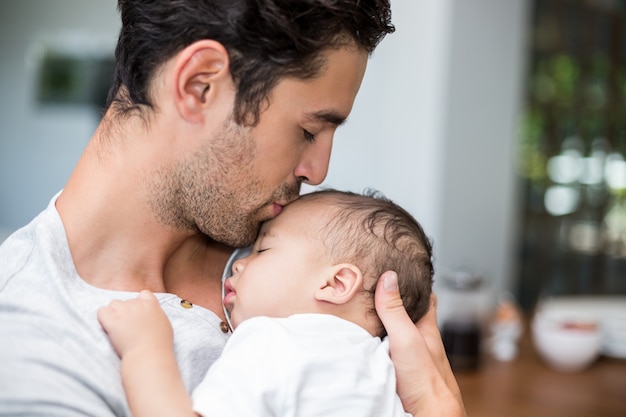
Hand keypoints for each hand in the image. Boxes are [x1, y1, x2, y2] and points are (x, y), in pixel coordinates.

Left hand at [97, 290, 173, 358]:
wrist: (149, 355)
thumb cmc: (159, 344)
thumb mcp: (165, 324)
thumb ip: (156, 314)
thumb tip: (151, 313)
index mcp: (151, 305)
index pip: (144, 294)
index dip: (140, 303)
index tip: (139, 314)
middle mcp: (137, 304)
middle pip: (127, 301)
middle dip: (126, 311)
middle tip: (128, 327)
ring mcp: (124, 311)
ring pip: (114, 304)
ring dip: (114, 313)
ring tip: (118, 327)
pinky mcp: (112, 320)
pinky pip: (101, 311)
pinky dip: (103, 318)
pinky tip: (108, 327)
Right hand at [375, 271, 466, 416]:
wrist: (425, 415)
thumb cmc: (426, 381)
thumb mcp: (407, 339)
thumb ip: (396, 311)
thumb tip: (389, 278)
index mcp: (426, 328)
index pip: (425, 297)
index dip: (416, 282)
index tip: (402, 268)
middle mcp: (418, 340)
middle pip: (406, 314)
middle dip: (393, 301)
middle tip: (374, 286)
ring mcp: (408, 356)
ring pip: (394, 332)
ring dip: (382, 323)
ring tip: (364, 310)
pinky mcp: (396, 371)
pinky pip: (384, 350)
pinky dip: (375, 343)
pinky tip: (365, 343)